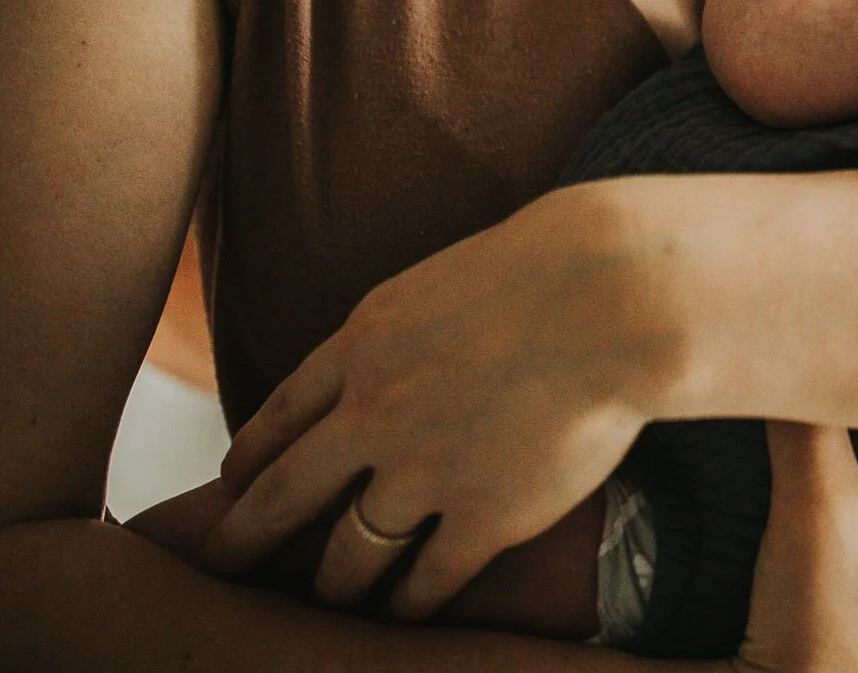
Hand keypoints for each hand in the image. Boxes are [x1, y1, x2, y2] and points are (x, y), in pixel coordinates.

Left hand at [197, 185, 663, 619]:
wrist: (613, 297)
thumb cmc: (558, 266)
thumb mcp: (449, 277)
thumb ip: (413, 324)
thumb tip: (409, 344)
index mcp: (364, 344)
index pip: (280, 414)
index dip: (250, 455)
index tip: (232, 482)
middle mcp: (375, 414)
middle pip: (285, 494)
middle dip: (244, 536)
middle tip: (223, 562)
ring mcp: (425, 472)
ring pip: (349, 555)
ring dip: (334, 584)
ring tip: (332, 600)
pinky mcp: (484, 517)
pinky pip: (428, 582)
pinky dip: (410, 604)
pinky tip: (407, 613)